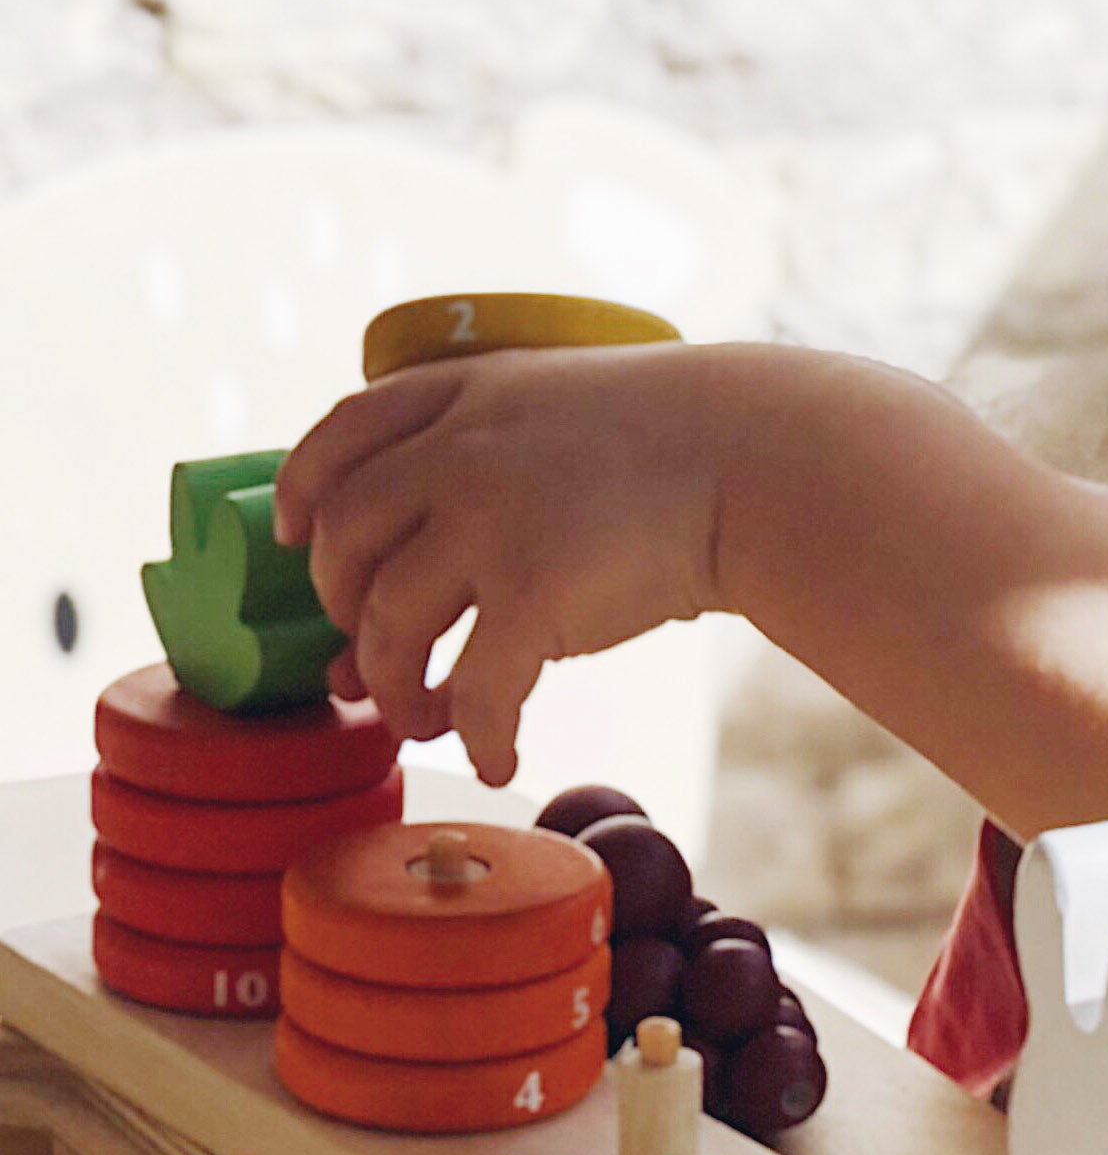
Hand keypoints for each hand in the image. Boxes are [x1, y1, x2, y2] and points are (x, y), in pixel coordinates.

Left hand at [272, 344, 737, 784]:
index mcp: (466, 395)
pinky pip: (475, 689)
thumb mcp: (569, 403)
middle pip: (345, 542)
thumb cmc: (688, 443)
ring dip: (394, 688)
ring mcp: (489, 522)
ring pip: (389, 625)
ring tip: (422, 720)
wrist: (763, 462)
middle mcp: (458, 452)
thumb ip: (494, 452)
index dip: (303, 492)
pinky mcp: (534, 594)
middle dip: (343, 610)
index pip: (340, 436)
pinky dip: (478, 736)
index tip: (296, 536)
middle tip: (372, 655)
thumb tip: (441, 549)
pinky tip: (498, 759)